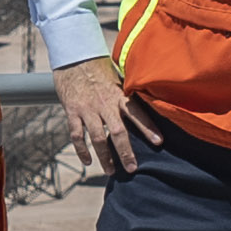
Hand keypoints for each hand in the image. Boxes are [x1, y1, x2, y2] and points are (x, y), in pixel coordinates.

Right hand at [52, 58, 162, 179]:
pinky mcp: (72, 111)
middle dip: (125, 152)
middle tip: (132, 168)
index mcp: (119, 95)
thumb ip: (130, 95)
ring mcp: (87, 109)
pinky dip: (82, 150)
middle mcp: (105, 104)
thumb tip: (152, 105)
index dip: (148, 127)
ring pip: (98, 138)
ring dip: (104, 157)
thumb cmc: (100, 70)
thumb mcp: (119, 79)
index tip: (158, 142)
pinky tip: (87, 161)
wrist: (74, 58)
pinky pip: (77, 135)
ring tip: (111, 171)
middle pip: (118, 132)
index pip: (137, 113)